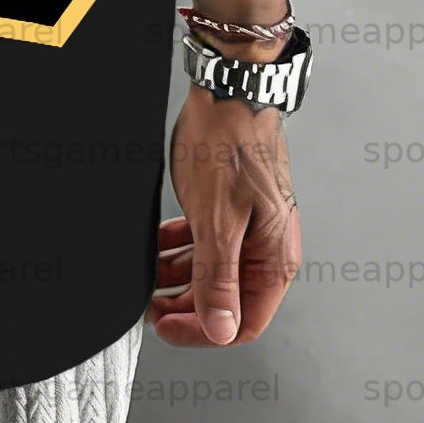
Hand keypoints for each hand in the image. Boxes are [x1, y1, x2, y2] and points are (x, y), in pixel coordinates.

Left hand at [154, 81, 300, 346]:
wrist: (230, 90)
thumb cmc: (231, 145)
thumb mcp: (218, 221)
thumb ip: (218, 279)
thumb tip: (221, 331)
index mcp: (275, 259)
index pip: (243, 324)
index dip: (202, 332)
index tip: (166, 326)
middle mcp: (268, 247)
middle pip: (227, 301)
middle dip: (185, 306)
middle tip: (150, 304)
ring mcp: (251, 227)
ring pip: (213, 270)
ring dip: (179, 276)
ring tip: (148, 274)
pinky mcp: (234, 207)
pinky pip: (208, 241)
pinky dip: (182, 247)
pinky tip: (159, 244)